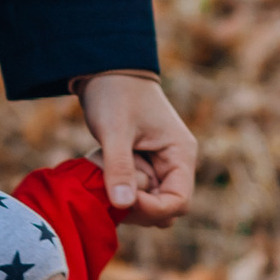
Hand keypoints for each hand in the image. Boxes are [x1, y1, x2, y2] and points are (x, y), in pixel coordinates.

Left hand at [76, 69, 197, 222]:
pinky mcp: (142, 164)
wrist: (106, 69)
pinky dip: (115, 184)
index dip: (152, 209)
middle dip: (135, 204)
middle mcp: (175, 164)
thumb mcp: (115, 130)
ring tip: (101, 164)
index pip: (179, 202)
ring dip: (121, 193)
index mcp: (180, 154)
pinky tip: (99, 164)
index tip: (122, 199)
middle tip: (106, 180)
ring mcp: (158, 165)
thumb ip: (119, 167)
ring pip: (146, 201)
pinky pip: (133, 189)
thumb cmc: (115, 93)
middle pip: (164, 208)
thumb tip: (123, 206)